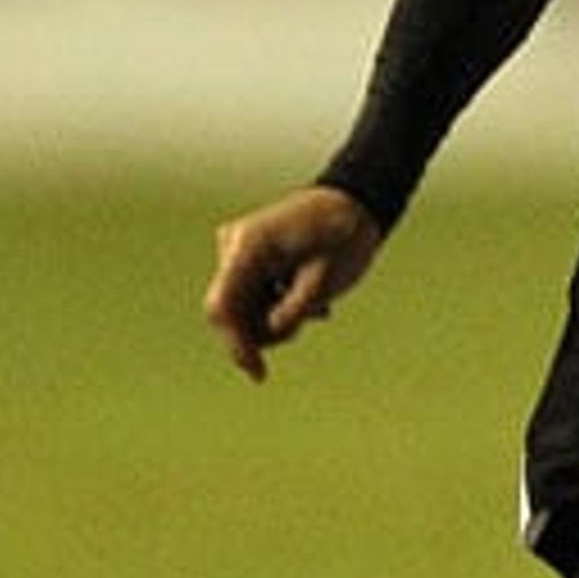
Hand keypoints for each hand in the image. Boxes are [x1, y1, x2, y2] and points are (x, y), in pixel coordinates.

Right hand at [204, 183, 383, 379]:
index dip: (235, 344)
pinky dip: (278, 305)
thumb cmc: (344, 237)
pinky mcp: (249, 260)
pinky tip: (309, 295)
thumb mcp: (327, 279)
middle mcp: (235, 247)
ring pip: (245, 308)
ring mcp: (239, 252)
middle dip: (265, 330)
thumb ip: (296, 309)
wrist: (354, 206)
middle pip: (232, 311)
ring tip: (317, 304)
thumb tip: (269, 333)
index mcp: (250, 247)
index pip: (223, 305)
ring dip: (277, 317)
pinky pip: (253, 297)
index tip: (258, 372)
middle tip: (311, 319)